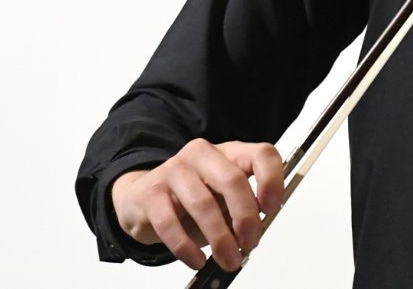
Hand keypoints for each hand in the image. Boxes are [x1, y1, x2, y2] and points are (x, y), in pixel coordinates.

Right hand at [111, 138, 285, 271]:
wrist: (141, 199)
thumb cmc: (191, 200)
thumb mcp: (223, 198)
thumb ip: (242, 207)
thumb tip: (255, 230)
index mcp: (229, 152)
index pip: (260, 154)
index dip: (272, 180)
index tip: (271, 208)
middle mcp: (202, 155)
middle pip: (233, 180)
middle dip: (246, 218)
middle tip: (249, 244)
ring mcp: (174, 170)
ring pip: (204, 204)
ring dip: (220, 239)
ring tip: (228, 259)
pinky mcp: (151, 193)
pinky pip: (170, 223)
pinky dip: (187, 247)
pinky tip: (197, 260)